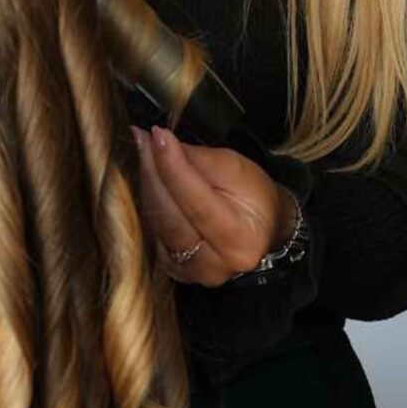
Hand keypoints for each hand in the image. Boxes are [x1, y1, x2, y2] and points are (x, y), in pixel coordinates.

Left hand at [131, 126, 296, 287]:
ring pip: (155, 222)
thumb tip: (161, 142)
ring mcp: (190, 273)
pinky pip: (153, 231)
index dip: (172, 166)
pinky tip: (150, 179)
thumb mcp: (237, 170)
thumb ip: (199, 160)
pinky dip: (149, 202)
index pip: (195, 201)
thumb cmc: (255, 198)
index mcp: (238, 240)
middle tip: (142, 138)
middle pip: (168, 214)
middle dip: (152, 171)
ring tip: (144, 151)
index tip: (157, 134)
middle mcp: (213, 265)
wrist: (264, 230)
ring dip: (147, 184)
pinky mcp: (174, 270)